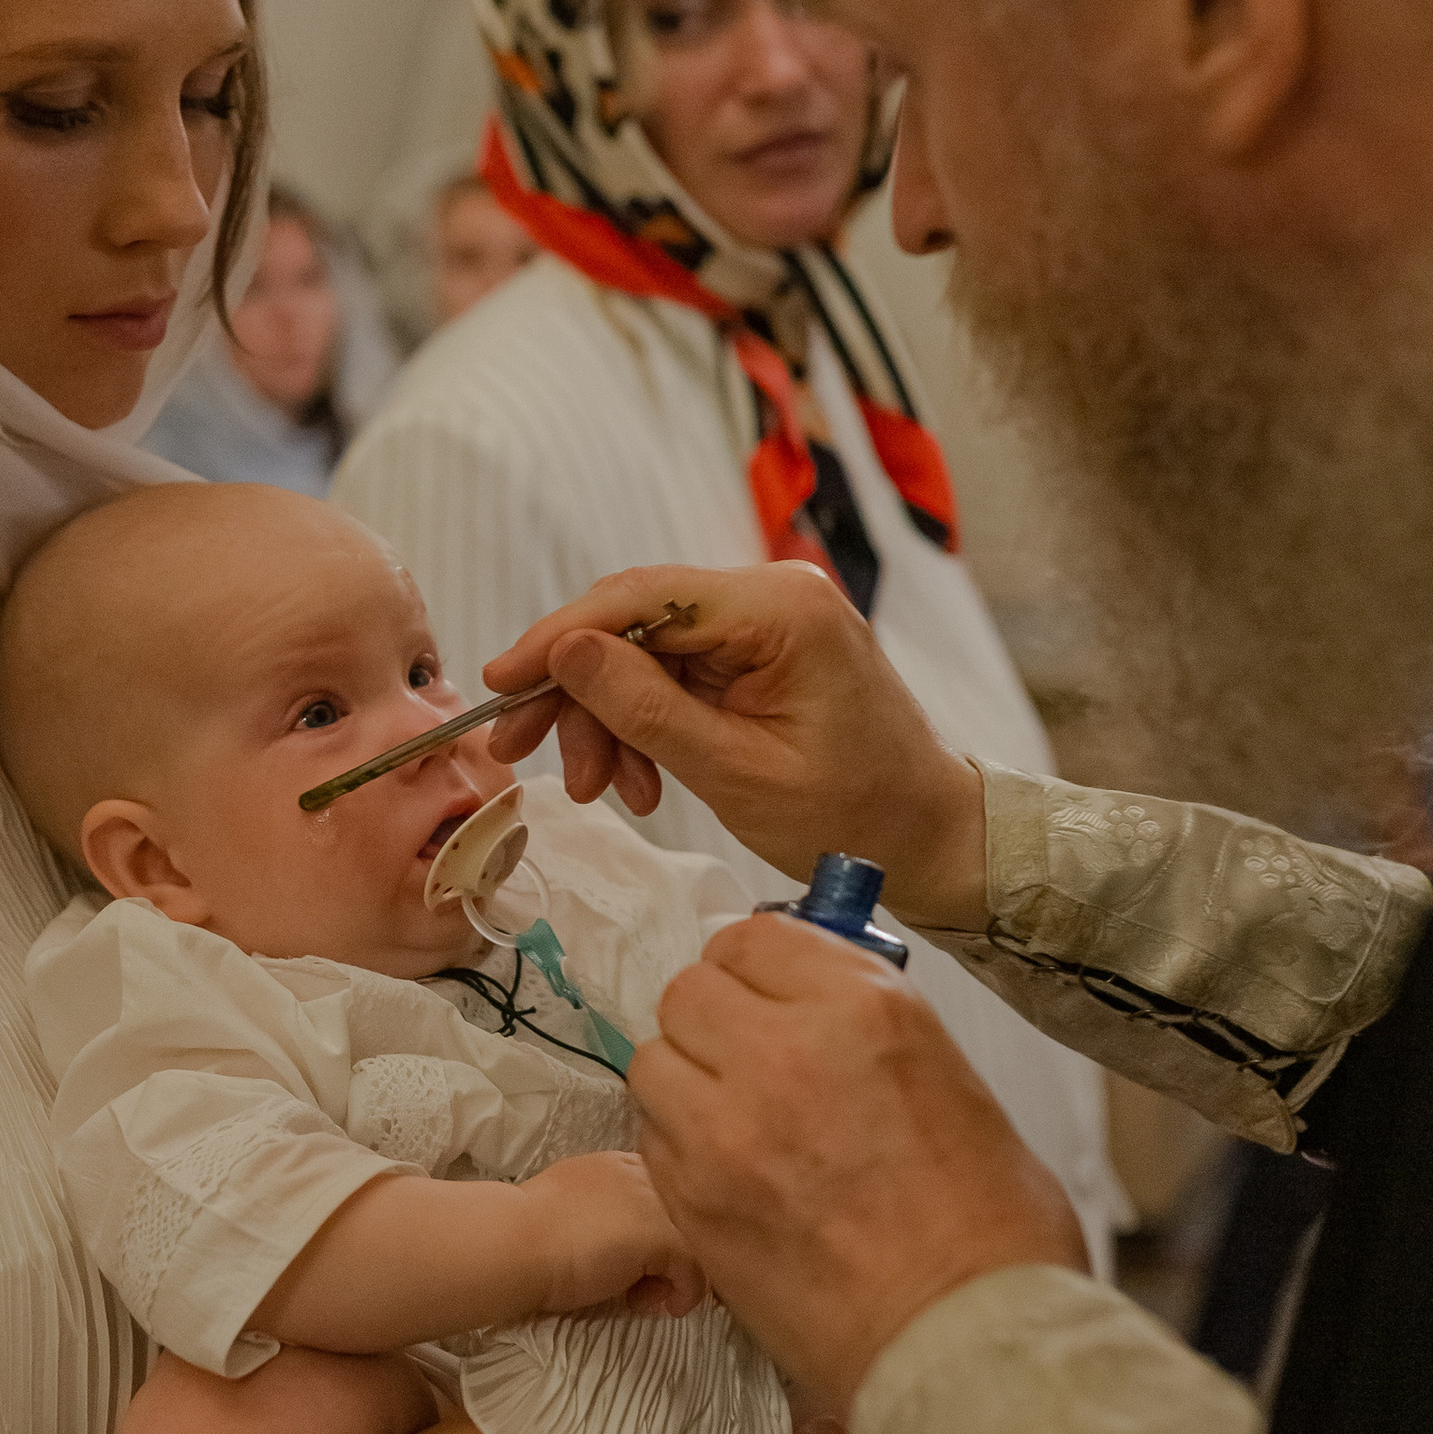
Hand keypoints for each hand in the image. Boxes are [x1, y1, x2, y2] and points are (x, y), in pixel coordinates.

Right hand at [481, 562, 987, 923]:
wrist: (930, 838)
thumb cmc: (856, 816)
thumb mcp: (737, 773)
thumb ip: (646, 709)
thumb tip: (565, 653)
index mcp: (781, 609)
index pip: (641, 597)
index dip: (560, 637)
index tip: (502, 681)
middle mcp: (774, 595)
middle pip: (636, 622)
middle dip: (578, 692)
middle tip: (524, 752)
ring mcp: (768, 622)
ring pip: (646, 653)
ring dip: (609, 720)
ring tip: (602, 791)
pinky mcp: (761, 653)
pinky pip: (677, 674)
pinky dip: (646, 725)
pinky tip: (639, 779)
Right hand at [521, 1151, 703, 1318]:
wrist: (515, 1243)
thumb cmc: (528, 1232)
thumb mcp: (571, 1204)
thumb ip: (602, 1210)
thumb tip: (619, 1243)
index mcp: (617, 1163)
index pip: (664, 1190)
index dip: (663, 1226)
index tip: (649, 1257)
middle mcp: (643, 1174)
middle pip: (687, 1214)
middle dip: (679, 1252)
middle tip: (658, 1282)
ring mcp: (656, 1203)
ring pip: (698, 1242)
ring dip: (682, 1275)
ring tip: (652, 1296)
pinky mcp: (663, 1238)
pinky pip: (696, 1270)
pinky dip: (684, 1295)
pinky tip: (661, 1306)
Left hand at [633, 918, 1087, 1420]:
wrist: (962, 1342)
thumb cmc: (989, 1228)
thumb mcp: (951, 1082)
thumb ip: (867, 1030)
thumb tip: (814, 1008)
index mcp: (863, 1009)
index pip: (754, 938)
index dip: (756, 970)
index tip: (767, 995)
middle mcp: (783, 1052)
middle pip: (690, 992)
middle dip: (715, 1021)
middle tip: (749, 1061)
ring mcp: (725, 1128)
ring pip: (654, 1060)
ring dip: (687, 1082)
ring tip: (736, 1123)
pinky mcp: (692, 1199)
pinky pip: (651, 1136)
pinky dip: (678, 1145)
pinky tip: (729, 1175)